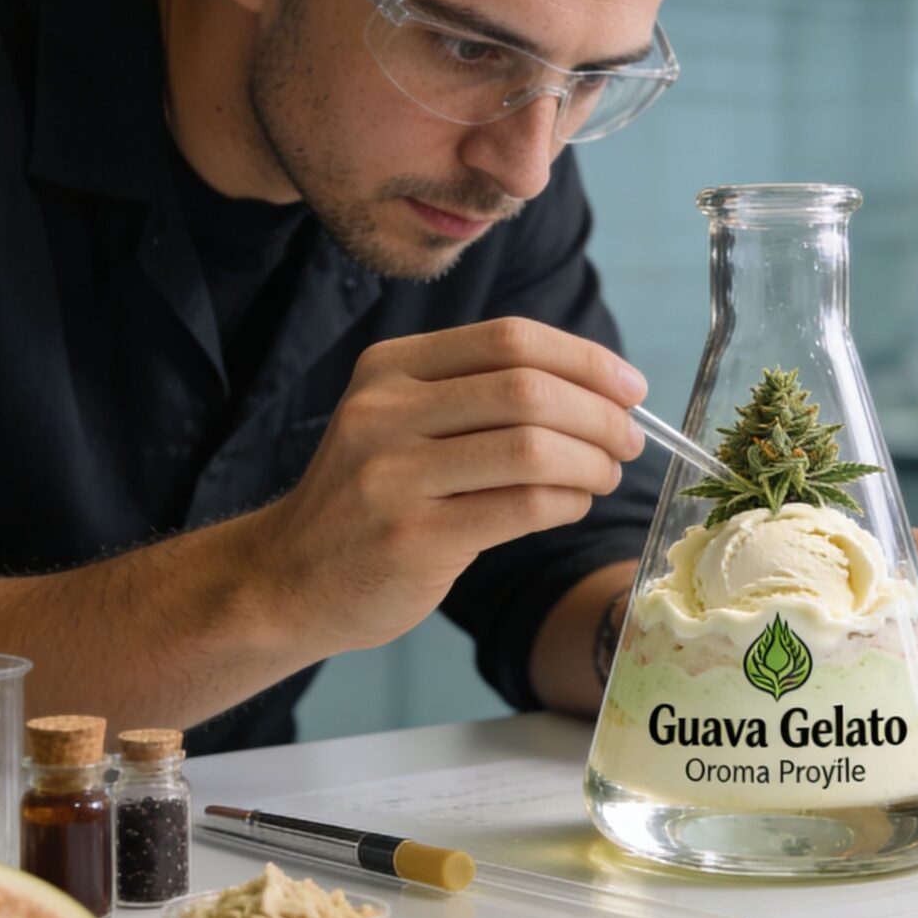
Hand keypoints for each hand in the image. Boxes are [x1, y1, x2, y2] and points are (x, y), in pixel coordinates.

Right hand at [245, 317, 647, 656]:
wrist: (288, 578)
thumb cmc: (369, 499)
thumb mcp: (398, 422)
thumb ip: (477, 396)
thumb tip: (599, 388)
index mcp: (388, 368)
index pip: (509, 339)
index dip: (585, 359)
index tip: (629, 388)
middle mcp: (384, 412)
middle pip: (528, 389)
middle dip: (600, 414)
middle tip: (628, 440)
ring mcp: (394, 476)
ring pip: (533, 448)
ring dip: (592, 461)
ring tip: (605, 476)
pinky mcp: (414, 538)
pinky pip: (524, 507)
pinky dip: (568, 502)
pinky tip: (573, 505)